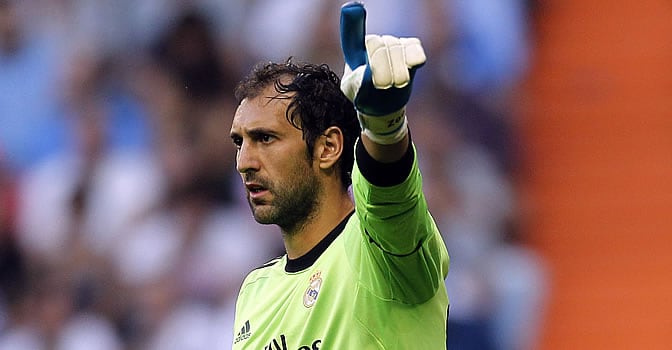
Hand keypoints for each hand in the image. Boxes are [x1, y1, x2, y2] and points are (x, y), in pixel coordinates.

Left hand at [340, 2, 425, 143]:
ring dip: (397, 73)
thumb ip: (358, 81)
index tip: (353, 8)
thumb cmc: (364, 95)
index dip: (353, 21)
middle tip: (381, 87)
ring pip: (397, 50)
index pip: (354, 34)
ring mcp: (394, 45)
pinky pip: (415, 49)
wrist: (383, 104)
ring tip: (393, 86)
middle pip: (379, 46)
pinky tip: (414, 65)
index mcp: (357, 49)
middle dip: (382, 70)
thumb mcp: (353, 90)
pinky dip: (414, 57)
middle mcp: (375, 42)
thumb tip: (369, 73)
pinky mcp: (411, 51)